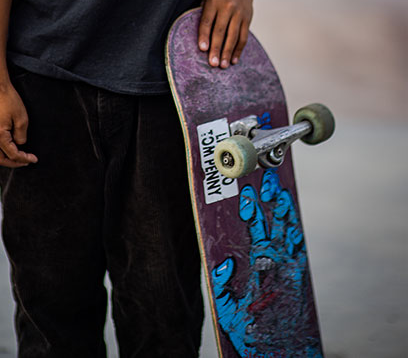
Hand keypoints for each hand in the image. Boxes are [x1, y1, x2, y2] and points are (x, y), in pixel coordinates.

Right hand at [0, 79, 37, 167]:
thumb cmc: (8, 98)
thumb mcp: (21, 117)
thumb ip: (21, 136)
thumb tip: (20, 145)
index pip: (12, 155)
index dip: (24, 159)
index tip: (34, 159)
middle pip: (0, 159)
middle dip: (14, 163)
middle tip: (26, 160)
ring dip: (4, 159)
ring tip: (17, 156)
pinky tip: (7, 146)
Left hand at [198, 0, 253, 67]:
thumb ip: (202, 14)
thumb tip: (197, 38)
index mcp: (213, 1)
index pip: (207, 21)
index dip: (204, 35)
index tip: (202, 49)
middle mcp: (227, 7)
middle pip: (220, 31)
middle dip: (216, 49)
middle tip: (212, 64)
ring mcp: (239, 13)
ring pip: (233, 36)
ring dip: (228, 53)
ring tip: (223, 65)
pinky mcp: (247, 20)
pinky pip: (243, 37)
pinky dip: (238, 50)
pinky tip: (234, 60)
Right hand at [211, 170, 318, 356]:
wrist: (280, 349)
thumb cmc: (251, 332)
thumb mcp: (228, 311)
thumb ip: (221, 285)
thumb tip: (225, 261)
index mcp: (259, 265)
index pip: (254, 228)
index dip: (251, 208)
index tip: (248, 191)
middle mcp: (277, 261)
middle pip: (274, 222)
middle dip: (271, 199)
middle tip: (268, 179)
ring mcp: (289, 265)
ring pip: (287, 229)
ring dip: (283, 208)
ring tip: (280, 189)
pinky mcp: (298, 273)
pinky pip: (297, 244)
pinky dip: (294, 227)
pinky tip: (290, 215)